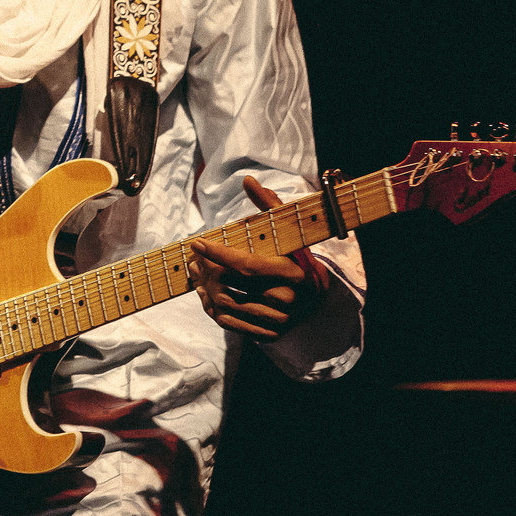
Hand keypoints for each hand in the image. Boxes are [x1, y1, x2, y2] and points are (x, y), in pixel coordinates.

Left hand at [189, 175, 325, 338]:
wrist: (320, 297)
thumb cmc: (300, 257)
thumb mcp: (291, 232)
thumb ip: (270, 206)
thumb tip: (248, 181)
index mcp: (295, 273)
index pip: (248, 265)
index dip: (219, 254)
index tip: (198, 243)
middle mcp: (288, 300)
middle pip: (234, 286)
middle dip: (208, 270)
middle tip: (195, 257)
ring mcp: (279, 320)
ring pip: (229, 305)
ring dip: (205, 288)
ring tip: (196, 271)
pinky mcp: (270, 334)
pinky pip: (231, 323)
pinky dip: (212, 308)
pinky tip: (204, 292)